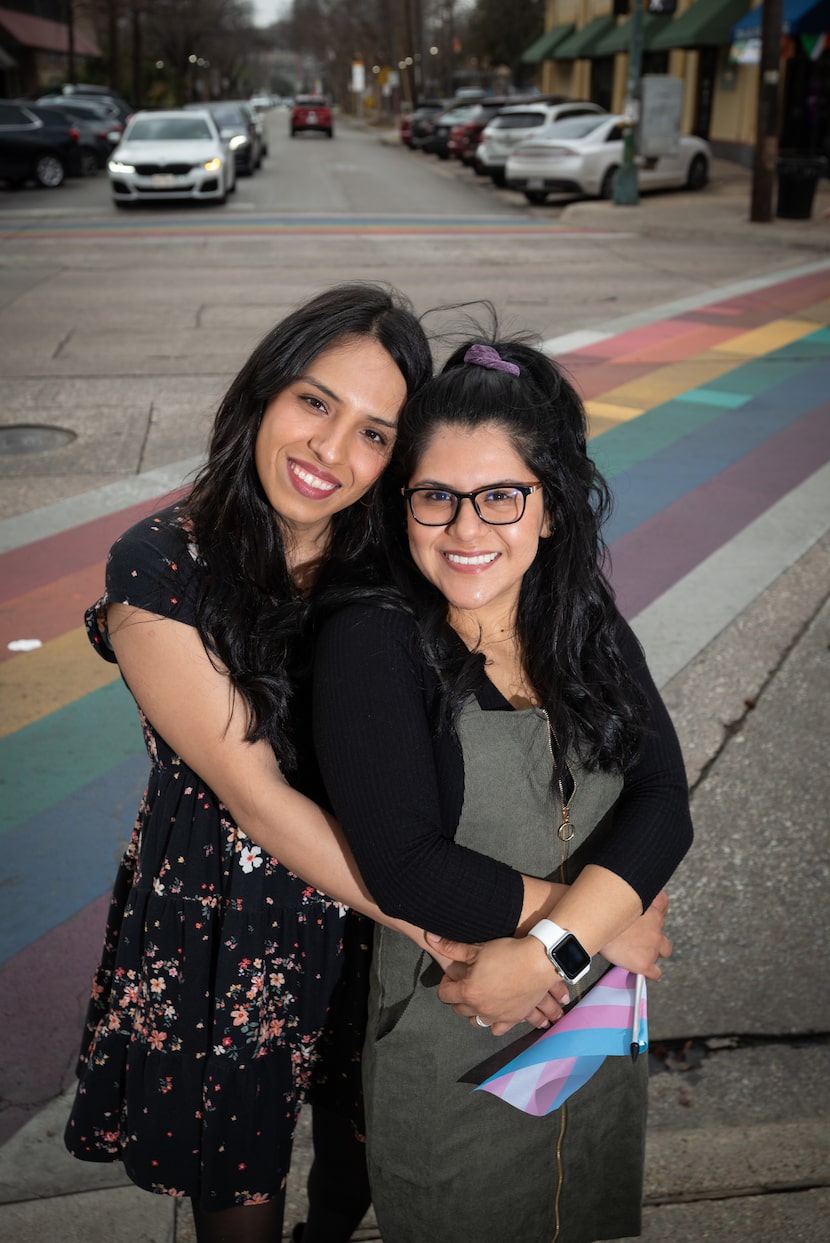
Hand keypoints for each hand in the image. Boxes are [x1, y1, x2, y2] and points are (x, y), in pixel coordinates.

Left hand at [425, 933, 569, 1035]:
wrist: (539, 963)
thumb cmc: (507, 953)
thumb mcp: (477, 948)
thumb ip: (451, 947)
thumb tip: (429, 938)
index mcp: (468, 992)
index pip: (445, 994)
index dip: (446, 982)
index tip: (454, 974)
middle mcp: (480, 1009)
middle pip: (458, 1009)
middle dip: (458, 996)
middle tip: (467, 982)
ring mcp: (497, 1017)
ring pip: (476, 1021)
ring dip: (474, 1011)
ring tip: (481, 997)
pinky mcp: (513, 1019)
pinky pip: (497, 1030)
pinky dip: (494, 1023)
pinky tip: (496, 1011)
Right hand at [600, 890, 671, 979]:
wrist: (593, 924)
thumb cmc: (599, 910)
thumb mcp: (617, 901)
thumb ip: (625, 904)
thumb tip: (618, 907)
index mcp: (648, 904)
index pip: (662, 903)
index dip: (656, 911)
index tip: (649, 915)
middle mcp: (655, 924)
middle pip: (662, 929)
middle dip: (654, 936)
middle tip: (638, 939)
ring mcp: (652, 944)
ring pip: (665, 951)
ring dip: (654, 952)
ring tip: (639, 953)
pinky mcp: (645, 962)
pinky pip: (656, 972)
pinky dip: (650, 972)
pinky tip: (640, 970)